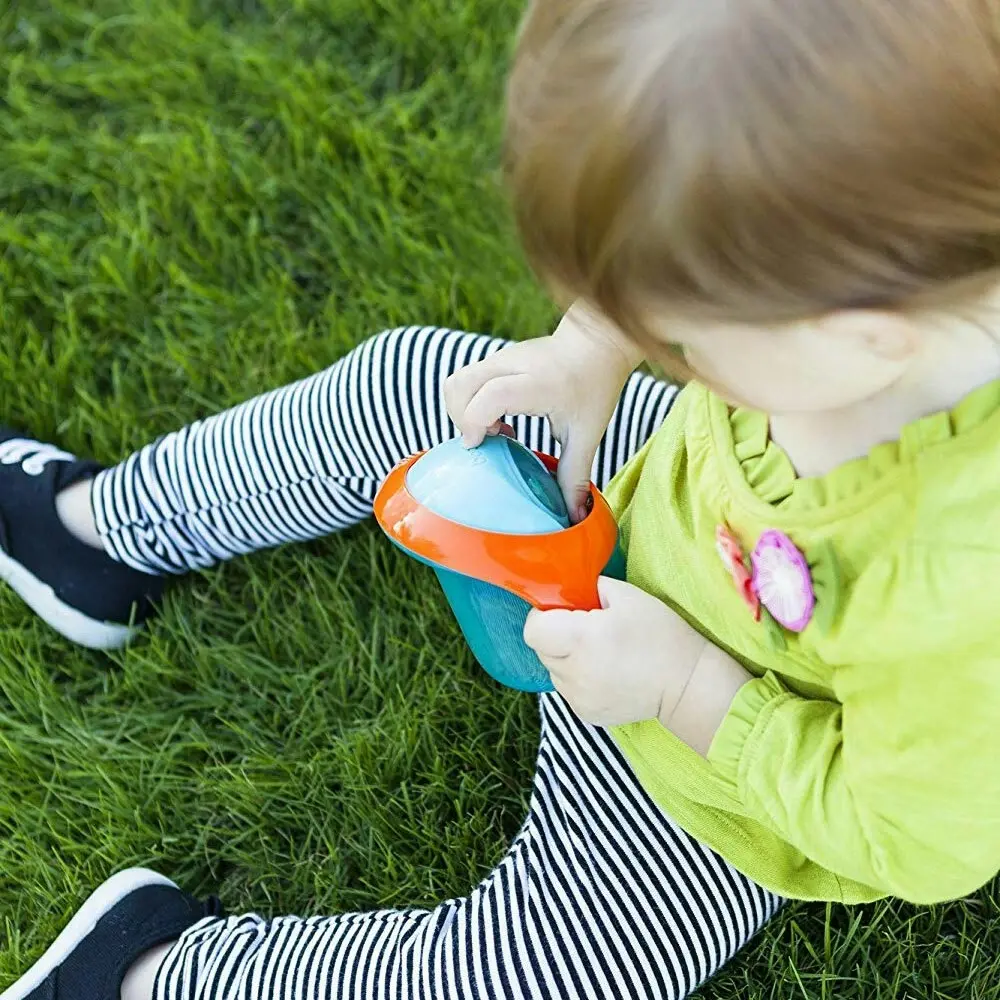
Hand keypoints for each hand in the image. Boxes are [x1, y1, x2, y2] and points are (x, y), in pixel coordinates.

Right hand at [444, 302, 641, 521]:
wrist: (597, 343)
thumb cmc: (594, 386)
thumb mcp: (587, 433)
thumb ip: (574, 474)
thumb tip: (573, 515)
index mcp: (537, 383)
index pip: (490, 394)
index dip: (475, 421)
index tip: (481, 445)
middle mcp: (512, 365)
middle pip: (459, 384)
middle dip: (460, 419)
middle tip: (485, 442)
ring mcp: (501, 358)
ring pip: (456, 380)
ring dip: (462, 410)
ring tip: (492, 431)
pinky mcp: (496, 359)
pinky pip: (466, 380)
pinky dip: (470, 403)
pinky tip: (499, 419)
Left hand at [524, 576, 709, 727]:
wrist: (686, 683)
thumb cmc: (660, 634)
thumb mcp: (627, 596)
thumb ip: (589, 587)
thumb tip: (567, 590)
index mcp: (581, 638)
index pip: (533, 630)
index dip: (543, 617)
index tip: (564, 612)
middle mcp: (574, 672)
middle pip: (541, 650)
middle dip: (555, 636)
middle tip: (586, 630)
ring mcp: (578, 698)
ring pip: (553, 671)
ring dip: (566, 658)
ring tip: (599, 653)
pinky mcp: (585, 714)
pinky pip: (567, 690)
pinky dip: (578, 679)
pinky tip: (605, 673)